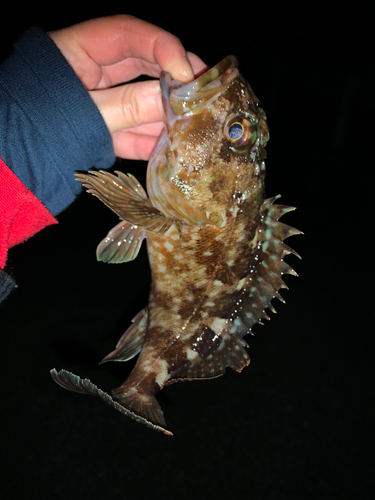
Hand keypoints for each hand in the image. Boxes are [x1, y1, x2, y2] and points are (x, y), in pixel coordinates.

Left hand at [49, 15, 205, 159]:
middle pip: (141, 65)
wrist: (11, 174)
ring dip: (167, 113)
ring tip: (196, 124)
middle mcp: (91, 73)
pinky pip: (134, 130)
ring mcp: (100, 103)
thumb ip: (128, 107)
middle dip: (174, 78)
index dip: (162, 47)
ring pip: (141, 100)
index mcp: (75, 52)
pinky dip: (153, 140)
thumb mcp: (83, 116)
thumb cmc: (34, 135)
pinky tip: (175, 148)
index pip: (127, 35)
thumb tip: (173, 99)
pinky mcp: (105, 132)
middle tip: (205, 90)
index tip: (187, 71)